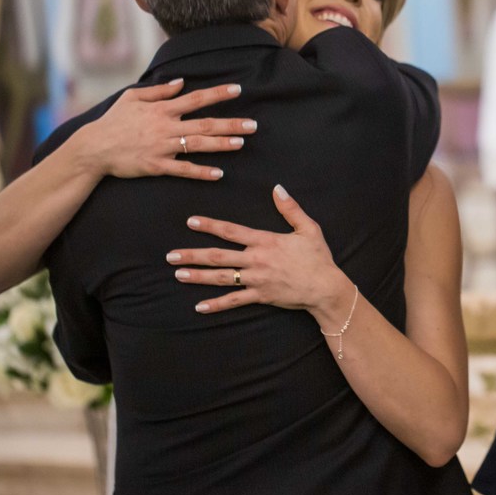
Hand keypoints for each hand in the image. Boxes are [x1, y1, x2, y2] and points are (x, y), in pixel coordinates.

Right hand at [77, 79, 256, 180]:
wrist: (94, 148)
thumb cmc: (114, 121)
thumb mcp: (133, 98)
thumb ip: (159, 90)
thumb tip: (181, 82)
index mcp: (162, 109)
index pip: (196, 99)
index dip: (218, 94)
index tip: (238, 90)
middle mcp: (166, 127)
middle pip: (205, 124)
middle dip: (231, 123)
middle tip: (254, 124)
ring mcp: (162, 147)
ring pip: (198, 145)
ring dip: (221, 144)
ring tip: (242, 143)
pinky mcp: (157, 166)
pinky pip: (183, 169)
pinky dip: (201, 172)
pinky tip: (219, 173)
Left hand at [168, 184, 354, 316]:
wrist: (325, 287)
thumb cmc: (318, 258)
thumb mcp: (308, 228)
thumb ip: (290, 208)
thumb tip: (278, 188)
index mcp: (265, 241)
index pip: (231, 231)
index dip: (210, 226)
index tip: (191, 222)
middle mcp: (256, 260)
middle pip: (218, 256)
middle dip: (193, 255)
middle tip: (171, 255)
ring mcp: (256, 280)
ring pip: (221, 277)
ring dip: (198, 276)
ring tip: (178, 274)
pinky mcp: (260, 296)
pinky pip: (235, 301)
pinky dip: (217, 305)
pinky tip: (200, 307)